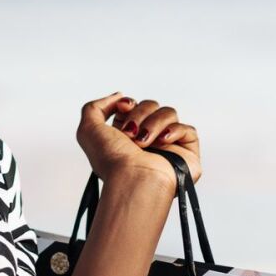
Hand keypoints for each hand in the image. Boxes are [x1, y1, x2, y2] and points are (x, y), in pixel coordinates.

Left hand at [76, 91, 201, 188]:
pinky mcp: (187, 152)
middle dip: (139, 114)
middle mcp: (147, 139)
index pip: (134, 106)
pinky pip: (188, 129)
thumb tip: (119, 96)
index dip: (129, 104)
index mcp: (125, 135)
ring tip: (144, 143)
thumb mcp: (88, 129)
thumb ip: (94, 107)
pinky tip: (163, 142)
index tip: (123, 108)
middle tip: (130, 134)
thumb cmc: (112, 160)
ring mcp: (168, 145)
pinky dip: (175, 131)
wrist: (133, 179)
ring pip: (169, 113)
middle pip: (151, 105)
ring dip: (154, 124)